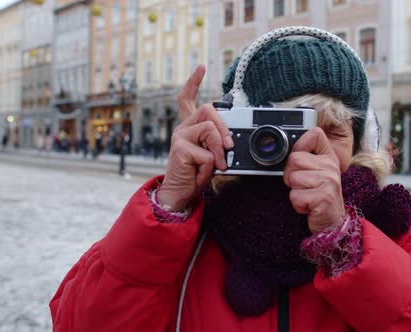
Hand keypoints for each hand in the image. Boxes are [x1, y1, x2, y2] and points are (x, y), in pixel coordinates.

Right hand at [157, 65, 233, 209]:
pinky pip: (208, 153)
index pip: (187, 99)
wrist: (180, 194)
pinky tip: (201, 173)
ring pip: (210, 130)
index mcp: (189, 128)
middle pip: (208, 110)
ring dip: (220, 150)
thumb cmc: (196, 175)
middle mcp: (182, 128)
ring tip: (216, 165)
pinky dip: (212, 166)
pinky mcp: (180, 148)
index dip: (194, 82)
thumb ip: (218, 143)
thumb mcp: (212, 156)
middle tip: (228, 147)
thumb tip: (231, 140)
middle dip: (224, 127)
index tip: (201, 67)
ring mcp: (179, 137)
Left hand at [283, 128, 345, 232]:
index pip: (315, 134)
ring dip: (295, 192)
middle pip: (294, 158)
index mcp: (328, 157)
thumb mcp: (315, 174)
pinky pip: (295, 196)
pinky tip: (309, 207)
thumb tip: (284, 147)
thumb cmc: (317, 198)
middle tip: (303, 187)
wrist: (331, 225)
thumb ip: (304, 159)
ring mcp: (329, 181)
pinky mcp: (324, 197)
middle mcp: (331, 166)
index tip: (301, 162)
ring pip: (293, 178)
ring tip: (307, 197)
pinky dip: (297, 205)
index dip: (300, 145)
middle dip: (291, 176)